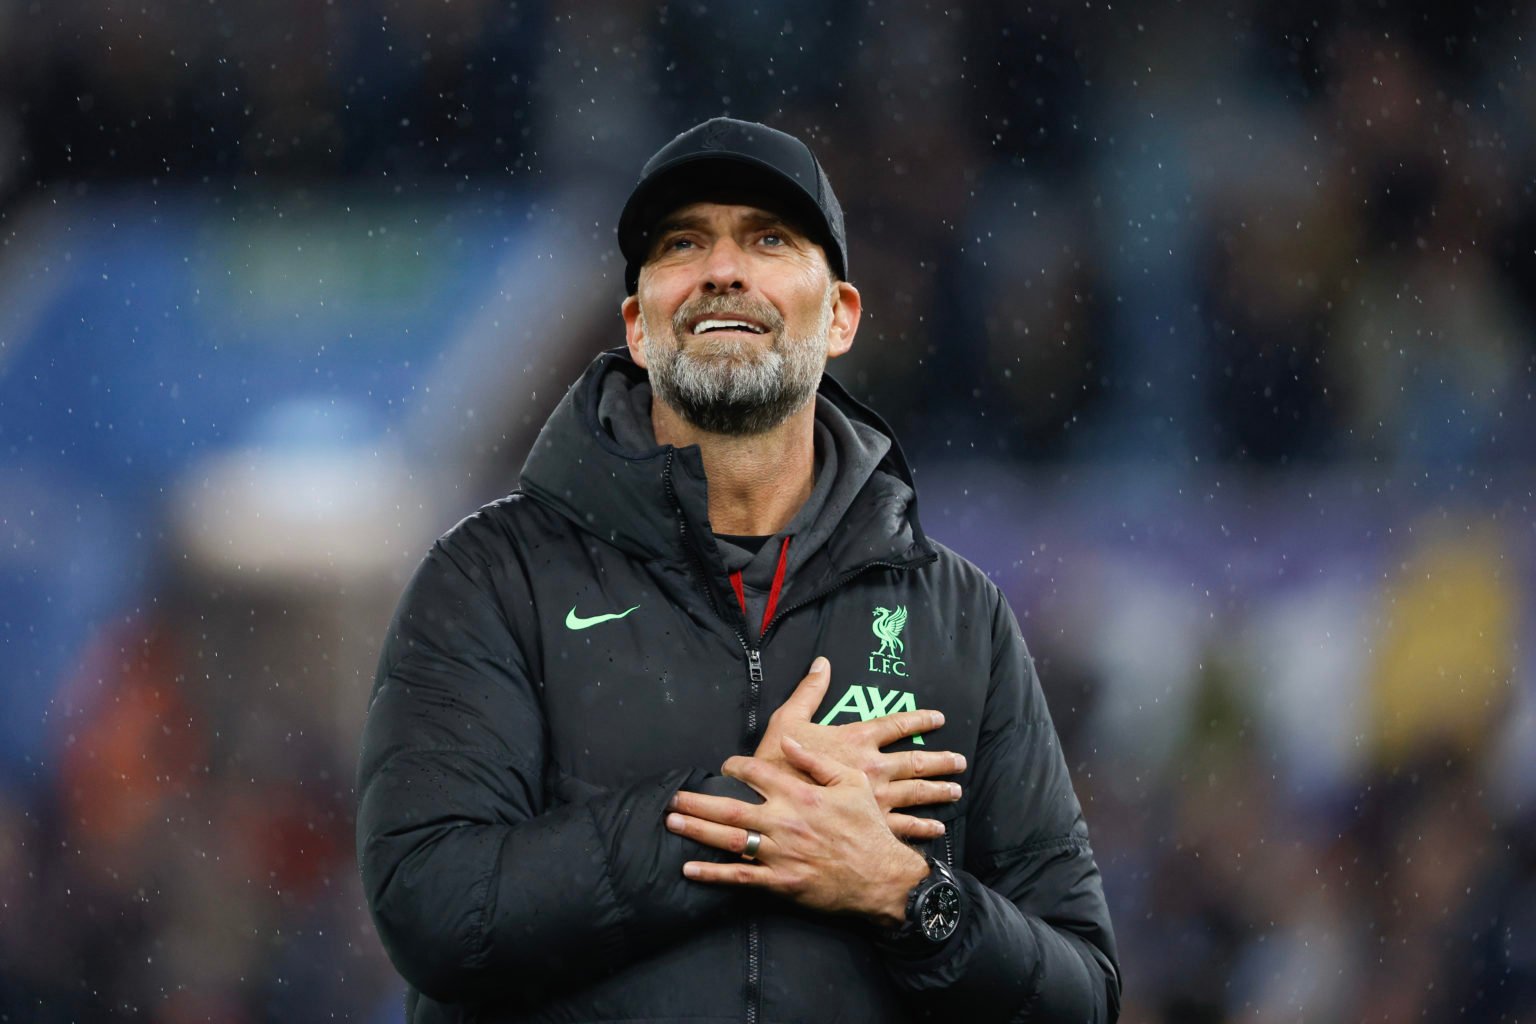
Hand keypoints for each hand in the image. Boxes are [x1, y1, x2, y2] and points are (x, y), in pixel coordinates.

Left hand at [668, 736, 929, 925]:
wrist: (882, 877)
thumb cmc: (868, 828)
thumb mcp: (852, 783)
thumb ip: (816, 761)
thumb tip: (789, 742)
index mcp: (800, 793)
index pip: (755, 772)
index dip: (734, 766)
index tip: (724, 766)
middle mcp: (785, 821)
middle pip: (731, 806)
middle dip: (698, 800)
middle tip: (674, 795)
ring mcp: (780, 854)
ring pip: (730, 840)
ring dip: (698, 830)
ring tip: (673, 821)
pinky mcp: (780, 882)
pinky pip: (740, 877)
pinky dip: (713, 874)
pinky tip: (690, 868)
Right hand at [754, 657, 963, 840]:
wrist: (770, 805)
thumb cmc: (776, 761)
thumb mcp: (788, 718)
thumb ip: (810, 691)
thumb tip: (822, 663)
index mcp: (857, 739)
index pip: (896, 725)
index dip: (920, 720)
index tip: (938, 719)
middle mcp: (873, 767)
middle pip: (916, 762)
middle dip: (941, 762)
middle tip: (960, 762)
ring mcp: (875, 797)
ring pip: (917, 793)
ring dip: (939, 791)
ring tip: (955, 791)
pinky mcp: (870, 823)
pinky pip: (904, 825)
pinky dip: (923, 827)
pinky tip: (937, 828)